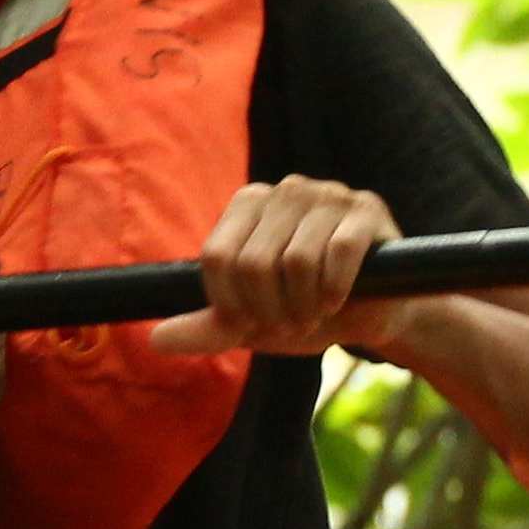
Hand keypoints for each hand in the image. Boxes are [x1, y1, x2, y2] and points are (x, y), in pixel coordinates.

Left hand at [146, 176, 415, 358]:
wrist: (372, 315)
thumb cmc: (306, 312)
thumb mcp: (252, 325)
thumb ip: (207, 329)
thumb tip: (156, 340)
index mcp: (249, 203)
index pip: (217, 257)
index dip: (231, 304)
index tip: (253, 322)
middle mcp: (286, 189)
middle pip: (253, 262)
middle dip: (271, 310)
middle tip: (292, 321)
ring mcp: (328, 193)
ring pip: (297, 261)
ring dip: (305, 305)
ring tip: (315, 312)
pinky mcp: (367, 208)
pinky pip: (340, 253)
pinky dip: (336, 291)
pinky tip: (340, 300)